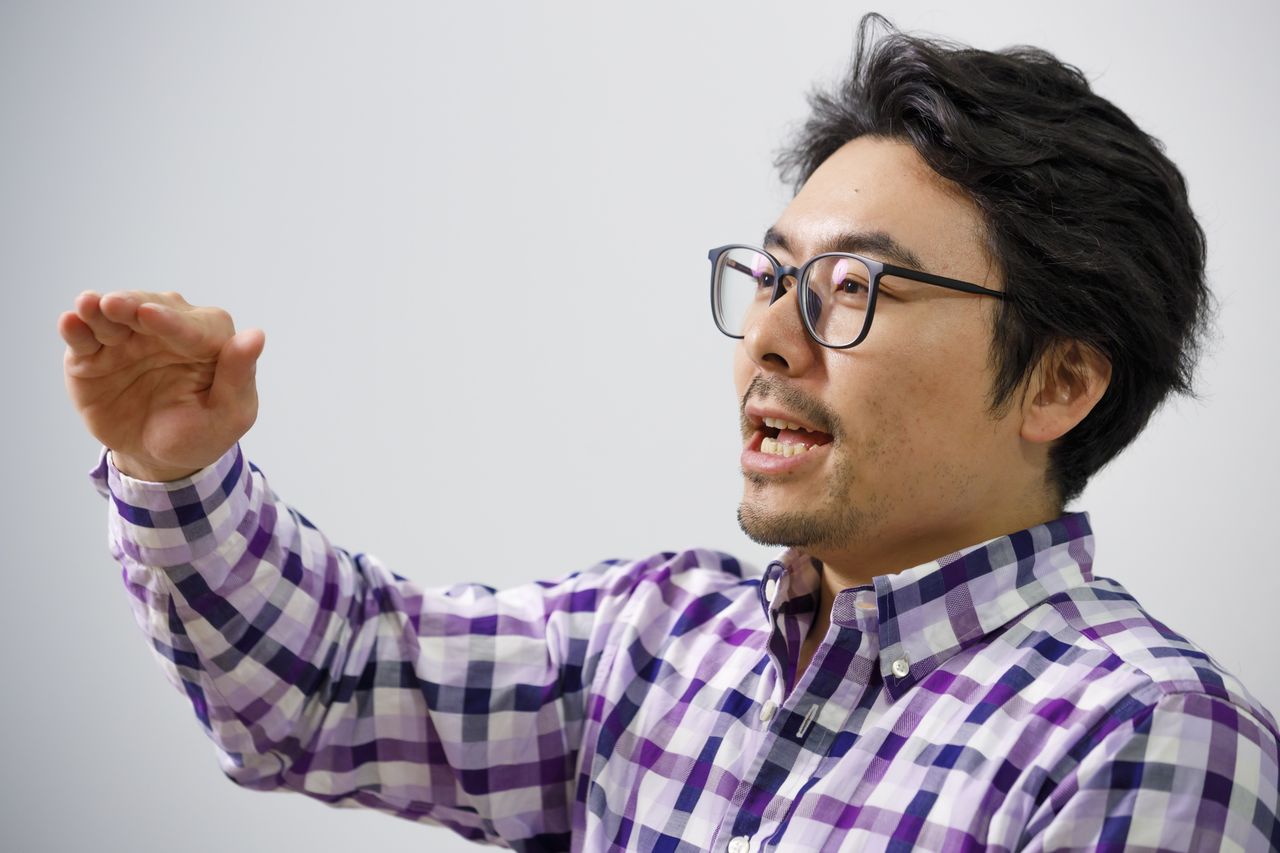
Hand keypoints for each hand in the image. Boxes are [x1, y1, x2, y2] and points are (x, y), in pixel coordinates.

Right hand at [59, 290, 265, 481]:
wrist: (157, 457)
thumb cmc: (201, 433)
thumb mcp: (229, 414)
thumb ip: (238, 376)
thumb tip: (256, 336)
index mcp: (208, 340)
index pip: (192, 327)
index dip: (171, 322)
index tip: (151, 316)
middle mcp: (167, 329)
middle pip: (149, 308)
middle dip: (131, 305)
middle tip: (114, 305)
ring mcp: (128, 338)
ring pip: (113, 315)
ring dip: (99, 308)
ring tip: (88, 306)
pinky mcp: (94, 354)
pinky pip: (84, 337)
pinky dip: (75, 328)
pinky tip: (70, 322)